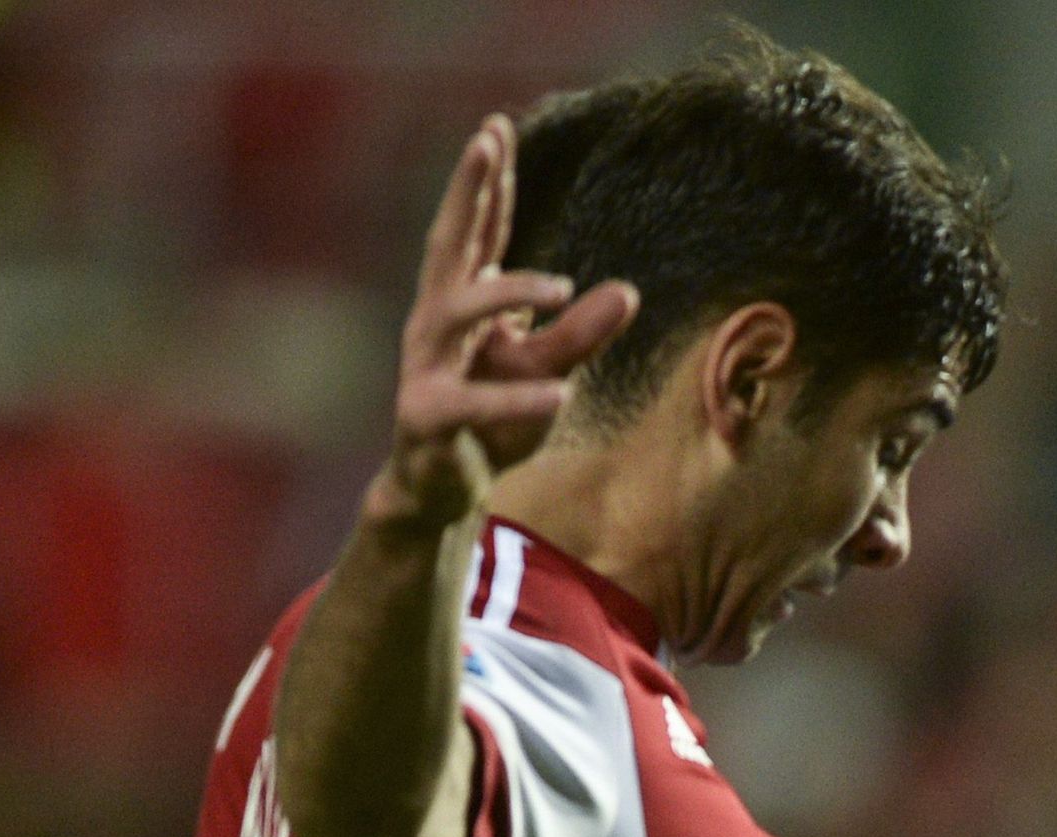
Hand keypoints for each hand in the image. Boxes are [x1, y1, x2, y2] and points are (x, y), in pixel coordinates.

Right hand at [366, 117, 638, 537]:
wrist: (443, 489)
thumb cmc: (492, 420)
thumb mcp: (548, 369)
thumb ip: (582, 333)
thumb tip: (630, 291)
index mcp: (458, 301)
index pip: (477, 232)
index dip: (487, 183)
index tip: (496, 126)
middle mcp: (435, 322)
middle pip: (449, 242)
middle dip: (467, 190)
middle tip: (484, 140)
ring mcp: (426, 365)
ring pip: (458, 312)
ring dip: (509, 292)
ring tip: (564, 285)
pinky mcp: (429, 416)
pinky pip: (476, 403)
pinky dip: (519, 397)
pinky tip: (564, 393)